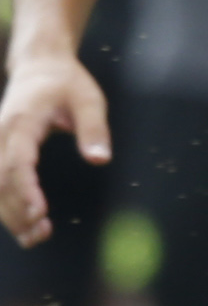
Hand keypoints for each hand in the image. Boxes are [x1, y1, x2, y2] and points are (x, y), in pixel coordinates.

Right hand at [0, 54, 111, 247]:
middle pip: (0, 180)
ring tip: (36, 238)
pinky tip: (25, 227)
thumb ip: (94, 129)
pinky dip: (7, 205)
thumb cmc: (67, 83)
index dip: (25, 189)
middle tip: (41, 235)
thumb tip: (99, 160)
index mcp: (21, 121)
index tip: (40, 213)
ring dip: (10, 213)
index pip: (17, 160)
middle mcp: (0, 134)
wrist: (39, 66)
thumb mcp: (89, 100)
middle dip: (17, 210)